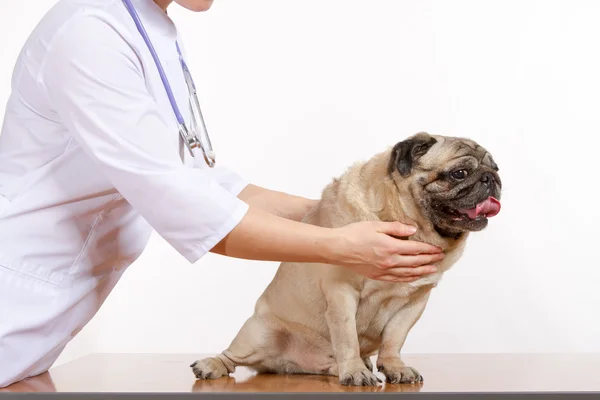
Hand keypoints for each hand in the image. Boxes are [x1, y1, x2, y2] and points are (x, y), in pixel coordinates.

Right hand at [324, 221, 443, 282]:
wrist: (338, 248)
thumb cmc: (355, 234)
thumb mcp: (376, 225)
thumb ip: (396, 228)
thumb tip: (413, 230)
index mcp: (391, 247)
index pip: (416, 249)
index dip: (429, 250)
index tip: (439, 250)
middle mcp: (390, 261)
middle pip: (415, 262)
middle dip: (429, 260)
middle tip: (440, 258)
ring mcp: (384, 270)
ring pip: (408, 273)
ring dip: (422, 271)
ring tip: (433, 270)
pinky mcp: (377, 276)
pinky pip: (397, 279)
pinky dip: (408, 278)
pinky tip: (414, 277)